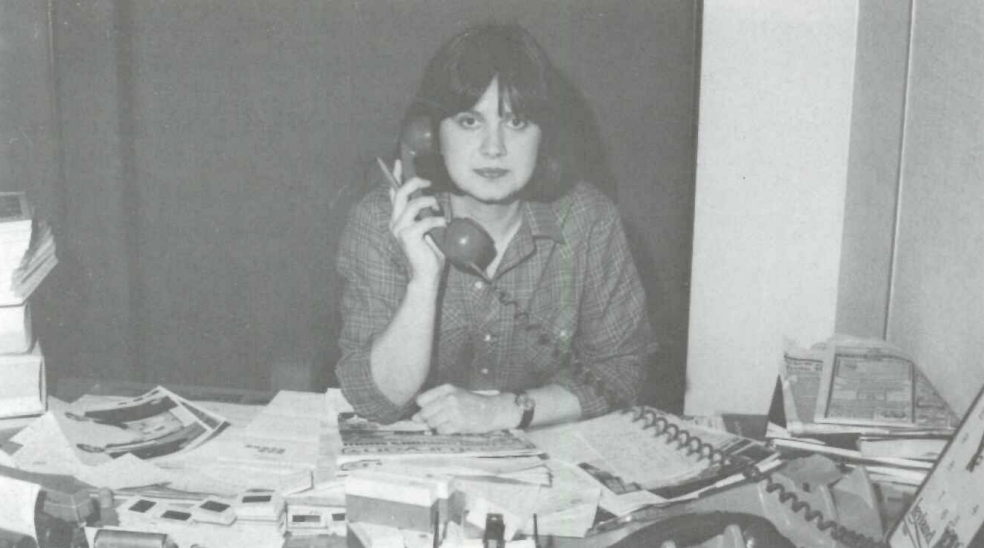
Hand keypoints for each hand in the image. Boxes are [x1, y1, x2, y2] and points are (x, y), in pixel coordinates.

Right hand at [387, 160, 446, 284]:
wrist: (426, 275)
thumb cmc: (428, 252)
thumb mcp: (427, 227)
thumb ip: (425, 213)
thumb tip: (431, 197)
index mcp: (398, 218)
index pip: (394, 192)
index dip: (395, 176)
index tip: (399, 161)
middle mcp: (395, 222)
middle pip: (401, 193)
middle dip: (414, 182)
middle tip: (428, 182)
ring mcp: (399, 229)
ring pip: (412, 204)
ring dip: (428, 202)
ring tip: (438, 208)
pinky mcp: (407, 237)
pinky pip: (424, 221)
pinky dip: (437, 221)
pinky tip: (443, 225)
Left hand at [412, 384, 517, 433]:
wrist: (490, 411)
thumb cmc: (470, 403)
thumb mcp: (454, 394)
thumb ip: (434, 402)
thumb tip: (415, 417)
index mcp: (447, 389)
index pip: (421, 400)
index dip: (423, 408)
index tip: (428, 410)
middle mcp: (449, 398)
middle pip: (425, 413)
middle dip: (427, 419)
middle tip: (438, 418)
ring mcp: (454, 411)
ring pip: (432, 423)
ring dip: (436, 425)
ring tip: (447, 421)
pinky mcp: (459, 424)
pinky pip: (441, 430)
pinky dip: (444, 430)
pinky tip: (452, 426)